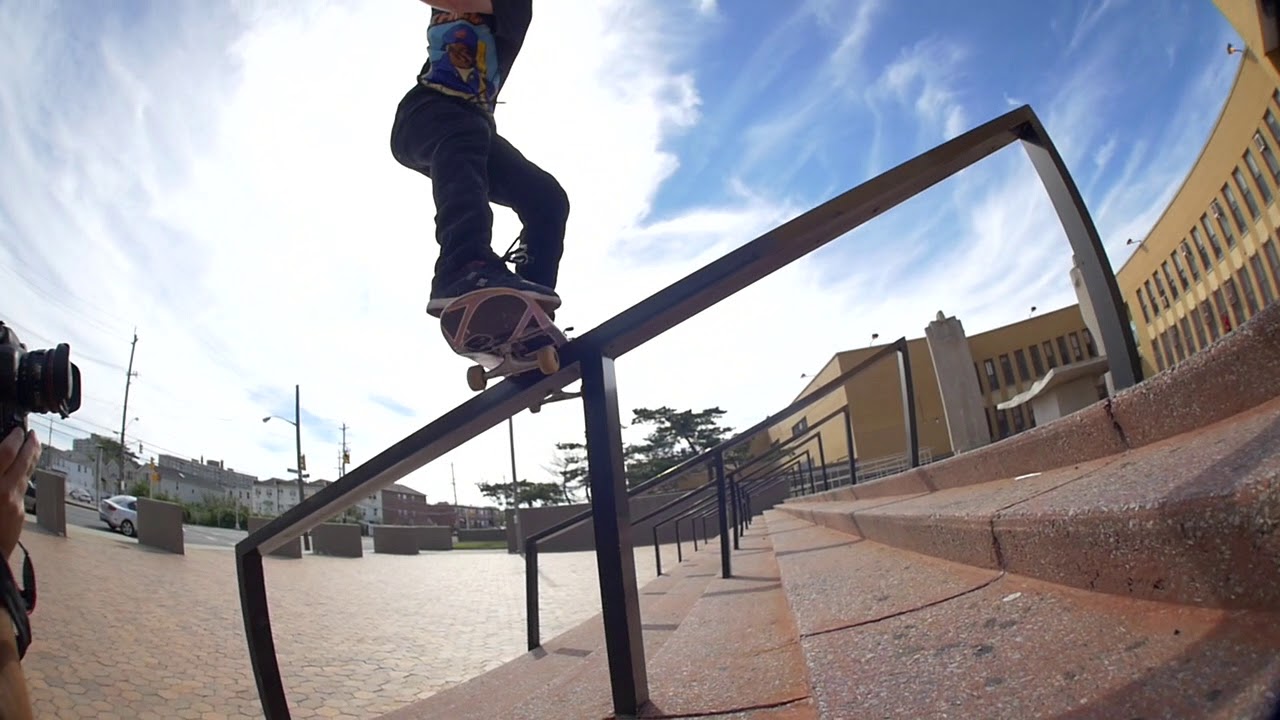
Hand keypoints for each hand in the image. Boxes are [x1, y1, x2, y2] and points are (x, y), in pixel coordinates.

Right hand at [0, 429, 39, 560]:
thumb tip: (2, 458)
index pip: (6, 454)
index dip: (14, 439)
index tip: (18, 430)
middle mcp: (6, 493)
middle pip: (24, 462)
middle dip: (30, 445)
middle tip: (33, 434)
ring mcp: (16, 505)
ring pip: (27, 476)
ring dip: (29, 460)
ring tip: (31, 448)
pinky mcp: (19, 516)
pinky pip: (22, 492)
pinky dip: (22, 479)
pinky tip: (19, 476)